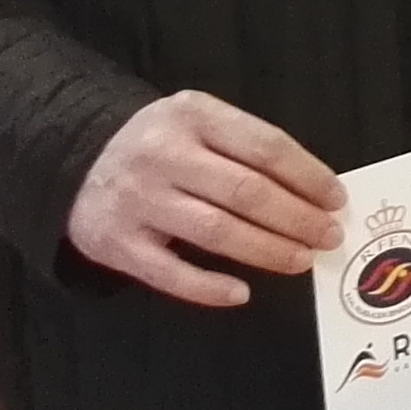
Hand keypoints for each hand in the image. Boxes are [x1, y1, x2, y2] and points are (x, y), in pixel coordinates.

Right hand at [65, 90, 343, 307]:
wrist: (74, 158)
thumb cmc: (161, 144)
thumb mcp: (199, 122)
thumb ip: (247, 147)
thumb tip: (315, 192)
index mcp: (192, 116)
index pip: (266, 147)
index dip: (308, 176)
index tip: (336, 200)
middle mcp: (162, 155)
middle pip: (246, 192)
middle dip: (298, 218)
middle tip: (329, 236)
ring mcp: (137, 200)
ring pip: (216, 232)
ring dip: (268, 250)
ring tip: (302, 260)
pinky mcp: (114, 243)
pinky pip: (169, 273)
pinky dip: (209, 288)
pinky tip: (242, 293)